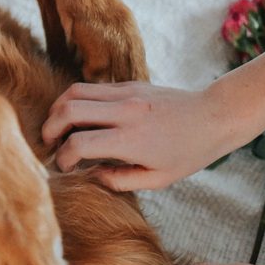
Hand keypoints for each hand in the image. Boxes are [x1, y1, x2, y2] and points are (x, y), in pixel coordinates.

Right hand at [41, 81, 228, 190]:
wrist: (215, 116)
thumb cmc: (189, 152)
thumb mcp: (158, 180)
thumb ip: (119, 180)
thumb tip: (90, 175)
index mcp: (132, 139)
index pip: (79, 143)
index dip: (63, 157)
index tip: (65, 167)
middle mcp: (126, 111)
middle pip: (68, 109)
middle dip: (49, 128)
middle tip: (49, 143)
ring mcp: (126, 93)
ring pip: (74, 92)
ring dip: (58, 110)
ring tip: (58, 127)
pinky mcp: (128, 84)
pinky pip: (91, 88)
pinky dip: (76, 102)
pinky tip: (80, 118)